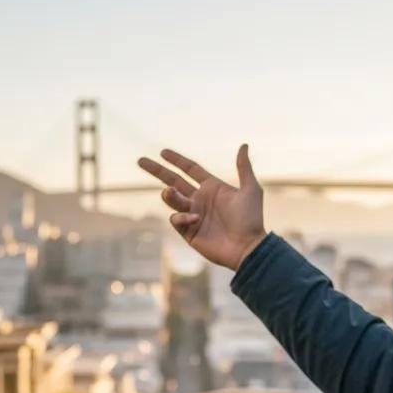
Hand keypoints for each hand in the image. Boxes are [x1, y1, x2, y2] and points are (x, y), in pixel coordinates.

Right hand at [137, 145, 265, 270]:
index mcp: (212, 187)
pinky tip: (194, 218)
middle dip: (157, 171)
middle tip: (140, 160)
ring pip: (172, 200)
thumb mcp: (250, 189)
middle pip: (173, 181)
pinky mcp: (188, 232)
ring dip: (168, 194)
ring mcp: (193, 215)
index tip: (162, 152)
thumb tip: (243, 145)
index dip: (177, 160)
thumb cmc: (251, 219)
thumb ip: (244, 167)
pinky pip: (176, 219)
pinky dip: (181, 217)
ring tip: (169, 191)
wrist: (247, 247)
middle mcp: (200, 200)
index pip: (190, 170)